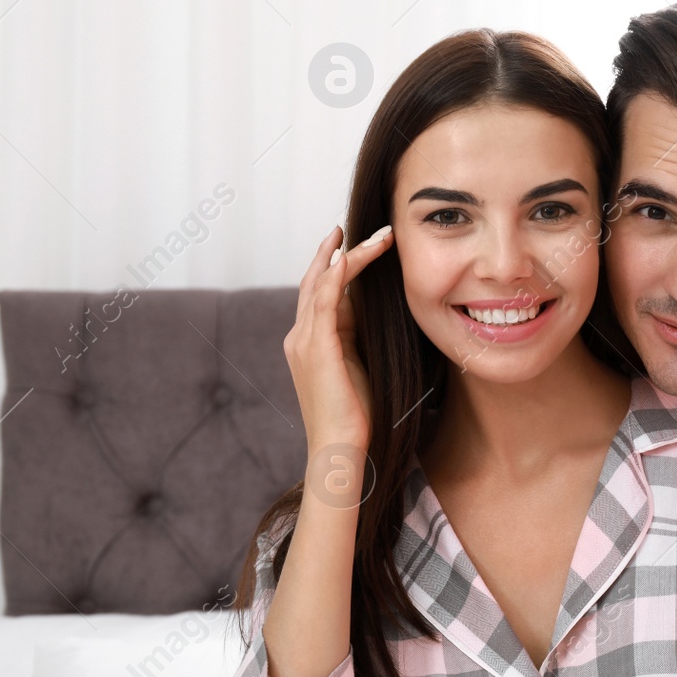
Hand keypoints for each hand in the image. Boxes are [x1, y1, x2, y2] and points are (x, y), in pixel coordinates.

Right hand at [282, 224, 394, 458]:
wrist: (340, 448)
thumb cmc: (356, 417)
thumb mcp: (359, 368)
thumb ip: (359, 340)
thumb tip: (376, 316)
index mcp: (310, 343)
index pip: (320, 294)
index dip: (334, 267)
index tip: (352, 246)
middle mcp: (299, 336)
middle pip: (314, 281)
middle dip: (333, 252)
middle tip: (348, 228)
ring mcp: (304, 340)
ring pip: (321, 284)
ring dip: (346, 256)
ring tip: (372, 236)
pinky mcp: (316, 347)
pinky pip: (324, 300)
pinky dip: (337, 275)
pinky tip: (351, 256)